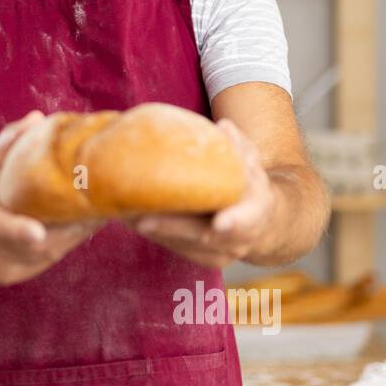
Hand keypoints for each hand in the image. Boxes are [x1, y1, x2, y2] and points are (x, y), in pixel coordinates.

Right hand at [0, 111, 104, 285]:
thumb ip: (10, 140)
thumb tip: (37, 118)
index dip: (17, 230)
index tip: (37, 232)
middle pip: (33, 245)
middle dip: (70, 228)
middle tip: (100, 208)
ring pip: (46, 255)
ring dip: (75, 236)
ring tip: (98, 215)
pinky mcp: (9, 276)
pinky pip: (46, 263)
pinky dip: (66, 245)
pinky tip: (79, 229)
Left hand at [129, 118, 274, 268]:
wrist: (260, 221)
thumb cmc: (249, 184)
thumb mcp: (250, 163)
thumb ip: (239, 148)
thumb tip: (224, 127)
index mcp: (255, 212)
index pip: (247, 219)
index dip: (234, 221)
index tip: (219, 223)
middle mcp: (240, 239)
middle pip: (203, 235)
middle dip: (173, 228)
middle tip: (141, 220)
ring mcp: (222, 254)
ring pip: (186, 246)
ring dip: (156, 232)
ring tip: (126, 215)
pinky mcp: (205, 259)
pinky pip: (179, 249)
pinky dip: (157, 235)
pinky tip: (132, 221)